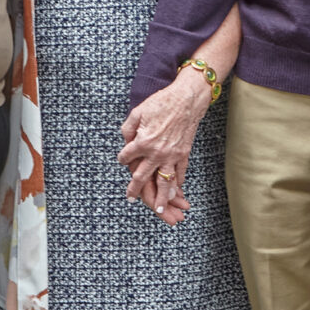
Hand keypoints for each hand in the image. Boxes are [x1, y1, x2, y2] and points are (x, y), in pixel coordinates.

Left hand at [118, 70, 212, 222]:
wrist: (187, 100)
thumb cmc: (162, 103)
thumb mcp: (137, 112)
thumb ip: (128, 129)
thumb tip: (126, 140)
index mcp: (142, 142)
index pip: (126, 157)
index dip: (123, 158)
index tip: (124, 159)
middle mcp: (155, 153)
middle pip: (142, 177)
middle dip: (135, 189)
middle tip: (131, 198)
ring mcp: (171, 155)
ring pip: (165, 182)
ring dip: (162, 197)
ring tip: (159, 210)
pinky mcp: (183, 153)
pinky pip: (180, 172)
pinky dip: (178, 183)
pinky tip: (177, 190)